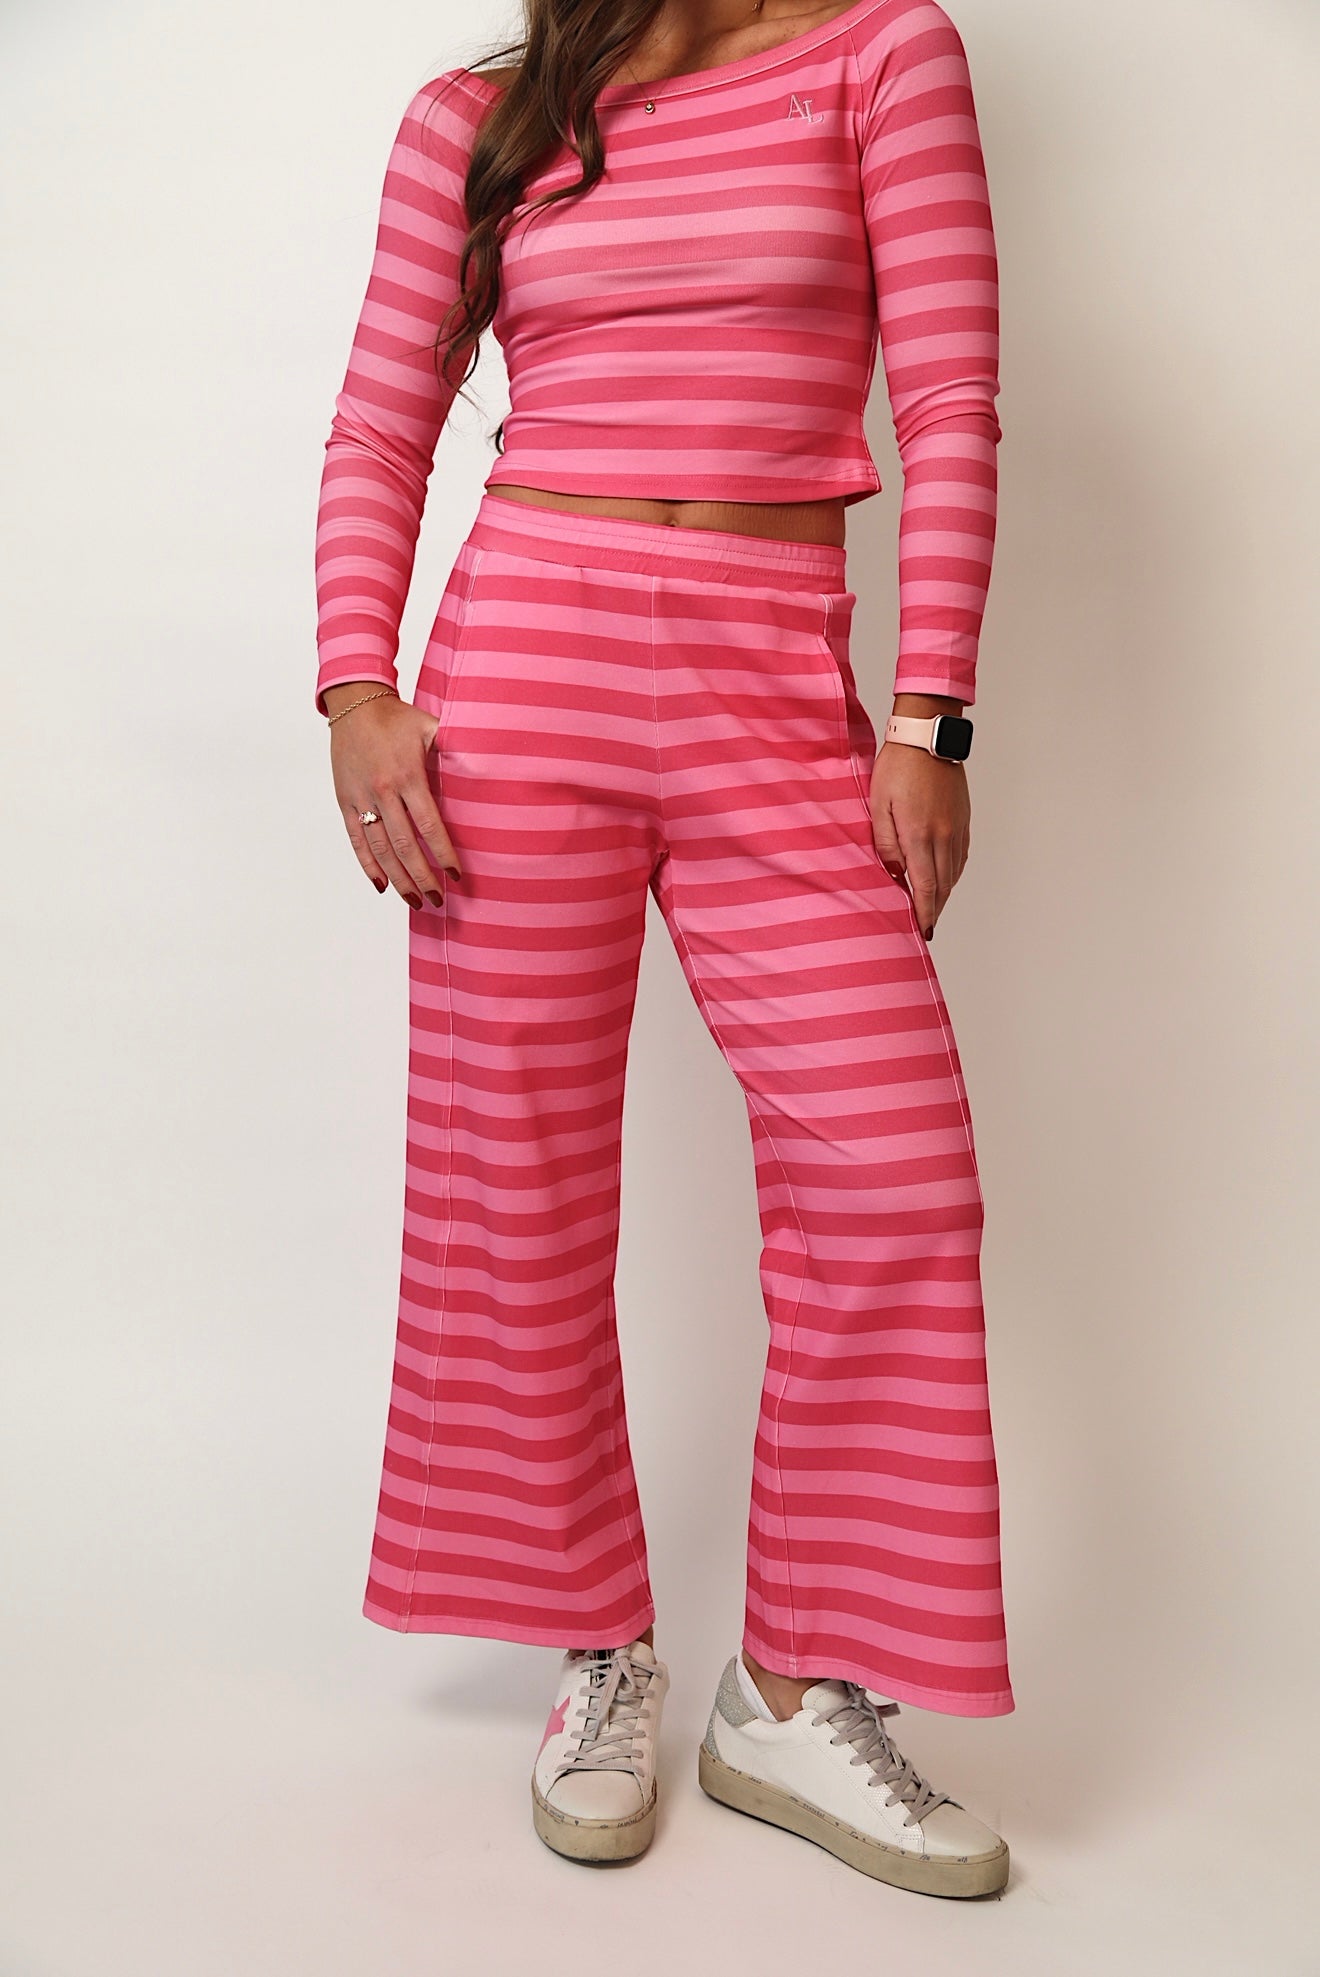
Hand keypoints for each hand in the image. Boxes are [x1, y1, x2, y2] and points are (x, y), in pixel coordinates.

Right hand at [325, 685, 462, 907]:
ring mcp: (361, 797)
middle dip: (421, 876)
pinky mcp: (345, 801)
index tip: (456, 875)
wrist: (353, 705)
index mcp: (408, 775)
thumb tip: (489, 763)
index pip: (429, 825)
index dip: (443, 853)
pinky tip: (382, 886)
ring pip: (380, 848)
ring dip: (398, 878)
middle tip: (437, 899)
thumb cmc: (397, 717)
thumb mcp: (430, 726)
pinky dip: (368, 865)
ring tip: (414, 900)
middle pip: (404, 844)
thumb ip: (455, 747)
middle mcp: (383, 790)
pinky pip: (356, 839)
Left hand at [868, 719, 969, 941]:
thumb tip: (894, 873)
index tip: (923, 930)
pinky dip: (953, 872)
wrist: (926, 737)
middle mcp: (944, 835)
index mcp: (920, 835)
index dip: (925, 912)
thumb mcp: (878, 805)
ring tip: (933, 907)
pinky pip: (961, 855)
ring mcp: (957, 827)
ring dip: (944, 893)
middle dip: (935, 909)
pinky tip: (945, 878)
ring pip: (954, 872)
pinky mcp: (963, 818)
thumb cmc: (897, 767)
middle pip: (944, 885)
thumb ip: (886, 843)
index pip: (926, 886)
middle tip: (926, 926)